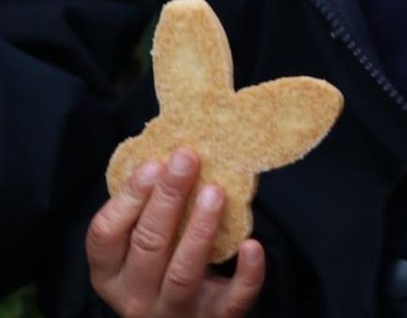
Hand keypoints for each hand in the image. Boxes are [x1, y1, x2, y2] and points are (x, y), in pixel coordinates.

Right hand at [86, 148, 265, 317]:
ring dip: (199, 230)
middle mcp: (134, 296)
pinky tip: (254, 245)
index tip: (154, 164)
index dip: (128, 198)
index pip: (104, 236)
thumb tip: (175, 153)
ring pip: (183, 272)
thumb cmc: (162, 264)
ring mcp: (173, 312)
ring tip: (216, 191)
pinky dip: (246, 274)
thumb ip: (149, 209)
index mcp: (110, 272)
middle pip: (147, 247)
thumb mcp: (141, 243)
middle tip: (187, 159)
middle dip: (167, 200)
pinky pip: (232, 300)